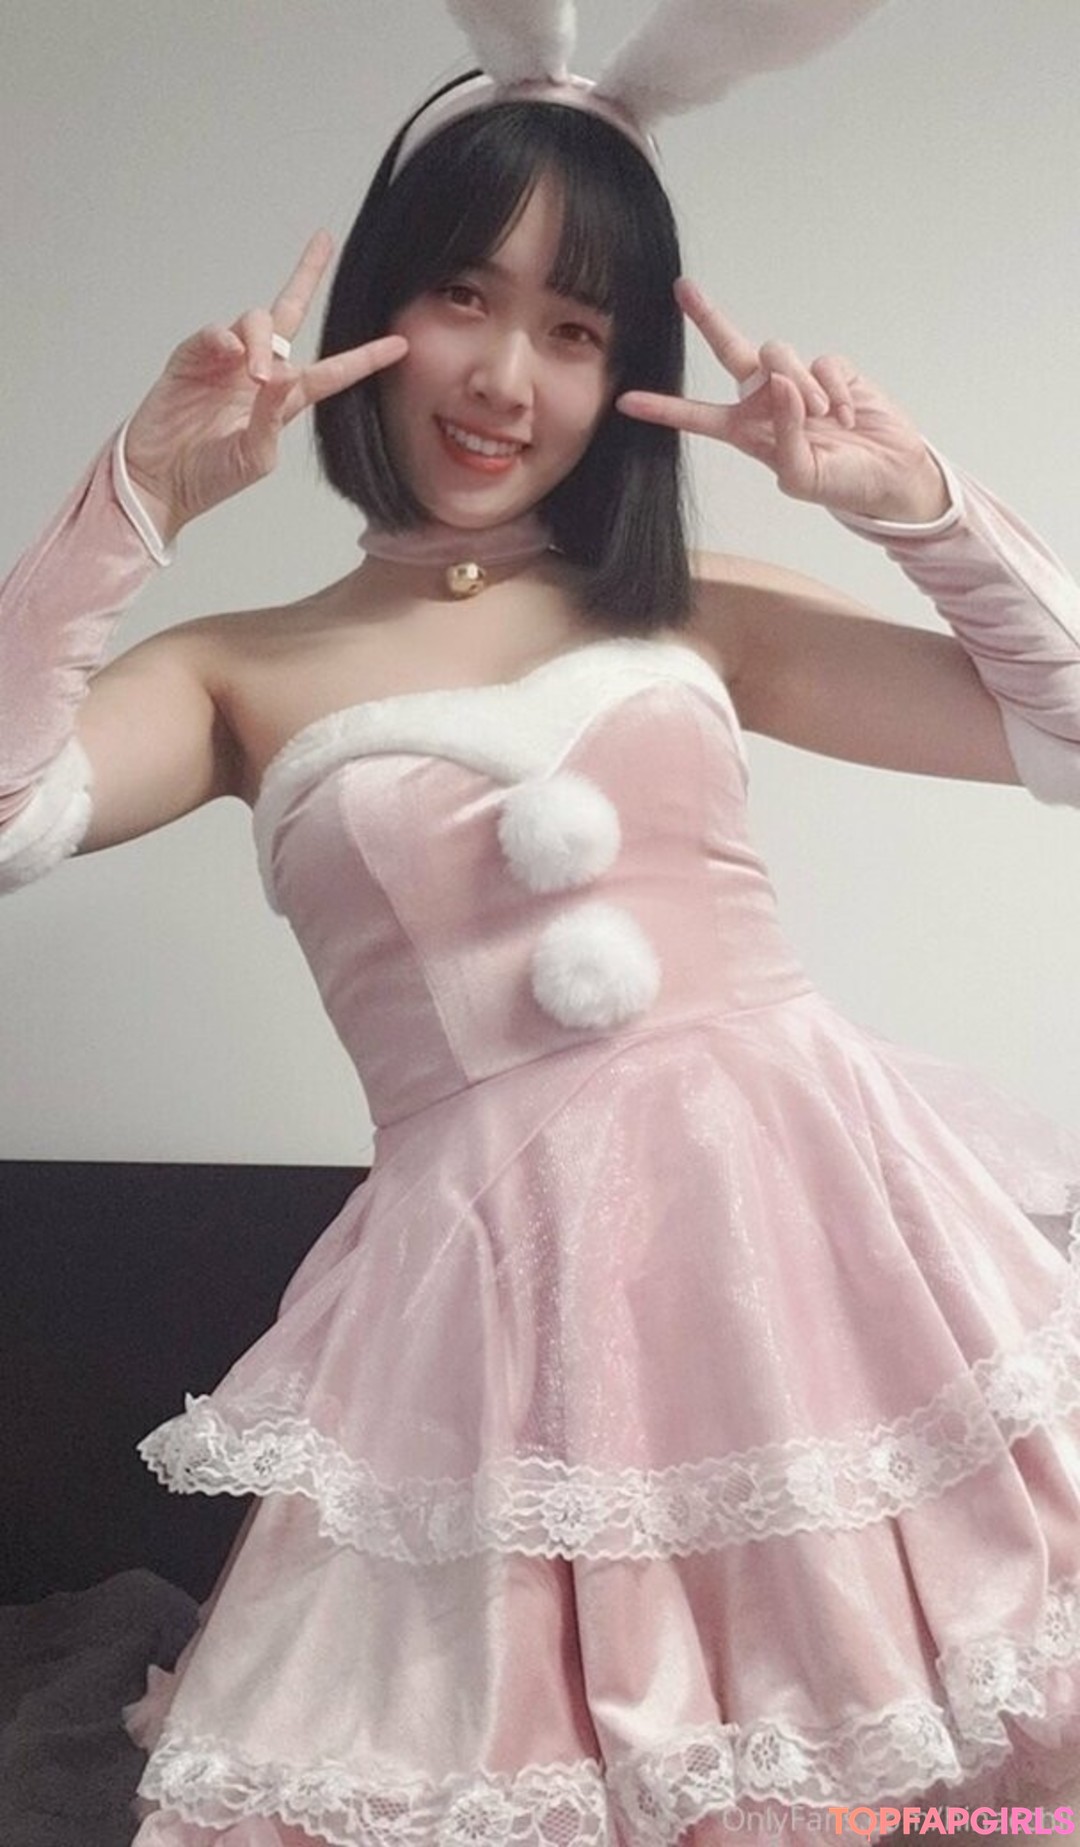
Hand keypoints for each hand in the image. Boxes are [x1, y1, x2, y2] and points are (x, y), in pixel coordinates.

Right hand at [124, 232, 407, 540]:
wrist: (159, 482)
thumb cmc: (210, 476)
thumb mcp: (254, 456)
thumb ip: (273, 416)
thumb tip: (281, 372)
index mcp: (284, 400)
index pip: (331, 372)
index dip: (364, 358)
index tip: (399, 345)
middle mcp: (258, 372)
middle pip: (288, 315)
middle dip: (305, 276)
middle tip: (323, 242)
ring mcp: (225, 362)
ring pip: (254, 324)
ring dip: (260, 342)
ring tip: (254, 375)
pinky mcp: (192, 359)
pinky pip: (214, 334)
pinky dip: (223, 339)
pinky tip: (232, 355)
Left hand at [616, 279, 949, 524]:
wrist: (890, 474)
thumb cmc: (840, 483)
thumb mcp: (803, 475)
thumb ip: (785, 434)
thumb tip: (781, 385)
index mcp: (748, 432)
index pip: (699, 417)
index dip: (664, 410)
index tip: (626, 402)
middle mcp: (765, 401)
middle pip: (731, 351)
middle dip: (707, 319)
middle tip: (683, 289)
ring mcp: (797, 382)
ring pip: (779, 355)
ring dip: (801, 386)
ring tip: (825, 418)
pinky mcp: (830, 371)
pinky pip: (822, 364)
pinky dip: (836, 390)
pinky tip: (847, 414)